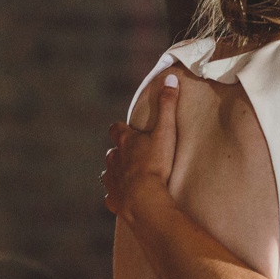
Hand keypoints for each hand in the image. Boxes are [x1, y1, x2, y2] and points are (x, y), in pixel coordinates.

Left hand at [103, 73, 179, 217]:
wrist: (143, 198)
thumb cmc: (155, 163)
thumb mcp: (165, 131)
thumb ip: (168, 105)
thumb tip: (170, 78)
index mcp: (125, 142)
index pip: (116, 130)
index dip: (121, 129)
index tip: (126, 129)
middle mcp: (114, 159)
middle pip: (112, 152)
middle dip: (120, 153)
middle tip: (133, 156)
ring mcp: (111, 180)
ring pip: (109, 173)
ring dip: (117, 173)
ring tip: (129, 178)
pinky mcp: (113, 199)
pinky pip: (111, 196)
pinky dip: (117, 195)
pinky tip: (125, 198)